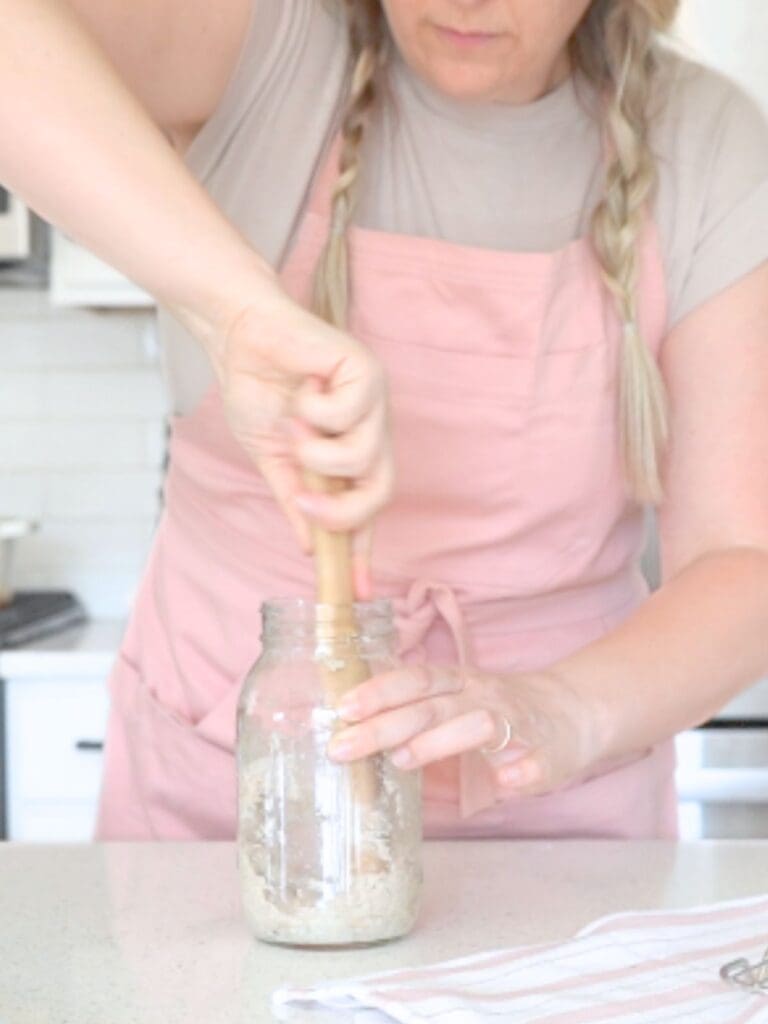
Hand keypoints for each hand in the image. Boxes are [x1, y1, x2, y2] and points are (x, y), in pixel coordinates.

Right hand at [199, 286, 393, 598]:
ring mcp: (373, 402)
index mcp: (351, 454)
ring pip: (362, 456)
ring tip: (294, 426)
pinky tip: (302, 387)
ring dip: (316, 452)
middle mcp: (370, 430)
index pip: (365, 509)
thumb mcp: (273, 460)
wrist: (240, 339)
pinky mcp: (365, 371)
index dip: (361, 550)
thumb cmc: (259, 391)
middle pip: (380, 491)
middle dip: (341, 510)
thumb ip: (295, 501)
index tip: (356, 591)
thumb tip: (310, 549)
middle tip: (305, 504)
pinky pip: (346, 413)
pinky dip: (313, 409)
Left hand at [327, 662, 605, 798]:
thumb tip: (359, 743)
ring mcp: (517, 723)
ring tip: (403, 760)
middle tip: (343, 746)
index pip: (415, 679)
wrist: (577, 712)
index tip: (342, 708)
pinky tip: (504, 784)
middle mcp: (484, 696)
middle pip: (431, 706)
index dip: (379, 692)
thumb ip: (416, 721)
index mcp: (460, 683)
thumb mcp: (457, 705)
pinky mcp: (549, 755)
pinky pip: (532, 764)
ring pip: (478, 724)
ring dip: (440, 741)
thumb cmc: (501, 714)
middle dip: (385, 725)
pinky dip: (518, 774)